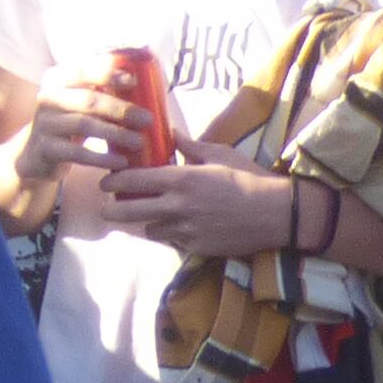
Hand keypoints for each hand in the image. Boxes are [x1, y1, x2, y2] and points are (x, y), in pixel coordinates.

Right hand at [0, 61, 151, 221]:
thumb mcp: (76, 102)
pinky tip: (121, 162)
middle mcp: (47, 97)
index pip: (82, 71)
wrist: (35, 153)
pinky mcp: (45, 148)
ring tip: (139, 142)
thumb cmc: (68, 123)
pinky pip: (77, 152)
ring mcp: (44, 123)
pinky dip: (102, 157)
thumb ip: (98, 91)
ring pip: (83, 124)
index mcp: (56, 79)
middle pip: (87, 99)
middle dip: (120, 108)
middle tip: (146, 119)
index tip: (134, 81)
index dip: (108, 74)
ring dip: (115, 133)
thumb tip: (140, 80)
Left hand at [99, 155, 313, 258]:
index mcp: (180, 179)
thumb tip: (171, 133)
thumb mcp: (218, 153)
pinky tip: (173, 227)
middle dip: (112, 210)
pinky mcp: (198, 248)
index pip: (134, 180)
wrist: (277, 214)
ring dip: (145, 223)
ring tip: (145, 216)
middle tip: (106, 208)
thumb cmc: (248, 178)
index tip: (105, 182)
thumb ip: (190, 146)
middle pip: (131, 211)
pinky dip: (169, 235)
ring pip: (150, 229)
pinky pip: (172, 242)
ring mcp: (187, 230)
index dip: (114, 181)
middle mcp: (177, 206)